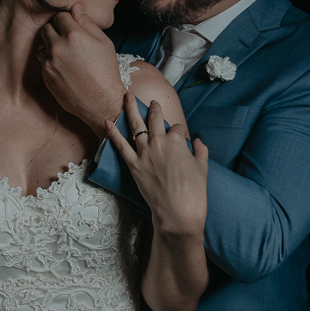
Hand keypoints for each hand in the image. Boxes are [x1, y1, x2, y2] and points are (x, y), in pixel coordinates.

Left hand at [40, 3, 124, 135]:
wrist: (101, 101)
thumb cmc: (106, 70)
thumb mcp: (104, 43)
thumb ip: (87, 23)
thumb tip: (76, 7)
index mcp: (74, 35)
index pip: (60, 16)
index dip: (67, 21)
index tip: (73, 28)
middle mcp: (58, 46)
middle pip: (47, 28)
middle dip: (56, 31)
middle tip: (69, 40)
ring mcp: (49, 62)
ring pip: (43, 45)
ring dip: (51, 46)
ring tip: (67, 55)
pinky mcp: (45, 75)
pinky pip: (43, 61)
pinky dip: (51, 61)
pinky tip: (65, 68)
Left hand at [105, 90, 208, 239]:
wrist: (178, 214)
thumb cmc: (194, 193)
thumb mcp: (203, 168)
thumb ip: (200, 151)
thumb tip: (197, 141)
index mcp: (177, 141)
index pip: (177, 129)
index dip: (180, 132)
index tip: (181, 139)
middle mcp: (159, 143)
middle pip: (155, 119)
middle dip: (155, 109)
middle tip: (153, 102)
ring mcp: (144, 153)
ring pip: (136, 126)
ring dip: (131, 109)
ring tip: (127, 96)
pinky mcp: (133, 165)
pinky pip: (120, 145)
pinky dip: (113, 133)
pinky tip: (107, 121)